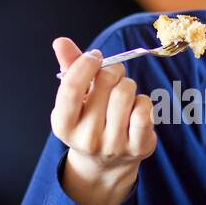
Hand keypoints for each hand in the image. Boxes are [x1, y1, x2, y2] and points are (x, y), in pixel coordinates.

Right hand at [51, 37, 157, 204]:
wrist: (105, 163)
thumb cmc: (88, 119)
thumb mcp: (74, 98)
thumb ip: (68, 68)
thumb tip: (60, 41)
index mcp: (63, 125)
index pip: (71, 88)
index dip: (85, 64)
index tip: (94, 57)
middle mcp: (86, 139)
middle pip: (106, 82)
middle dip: (112, 70)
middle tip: (112, 76)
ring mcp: (114, 145)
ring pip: (127, 91)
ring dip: (128, 84)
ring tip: (122, 93)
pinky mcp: (138, 147)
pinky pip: (145, 108)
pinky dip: (142, 100)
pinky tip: (135, 107)